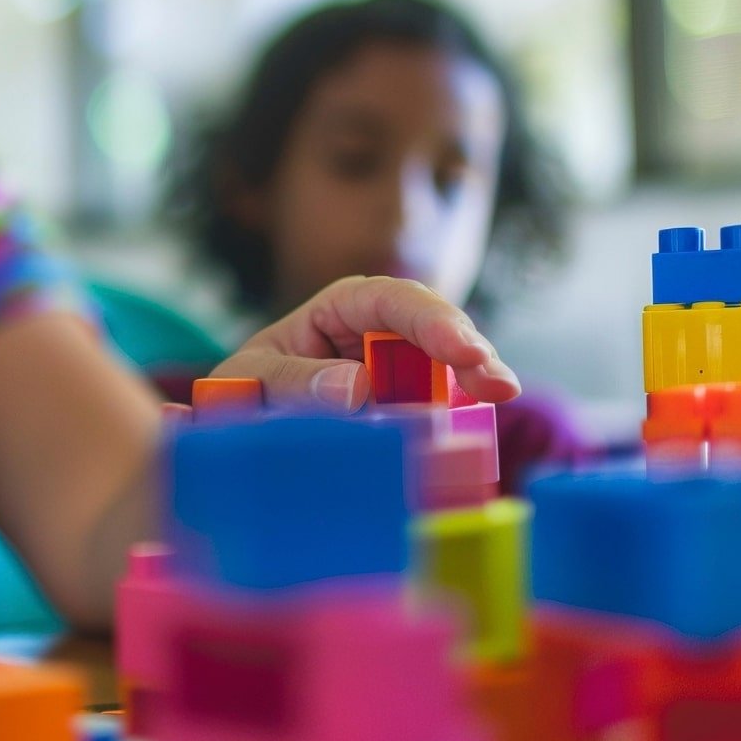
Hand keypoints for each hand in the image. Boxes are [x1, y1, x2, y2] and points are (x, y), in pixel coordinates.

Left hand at [209, 276, 520, 412]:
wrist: (242, 427)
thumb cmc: (246, 388)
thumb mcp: (251, 377)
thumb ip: (293, 379)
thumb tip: (357, 387)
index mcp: (343, 308)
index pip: (392, 300)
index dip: (429, 319)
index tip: (460, 350)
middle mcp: (381, 333)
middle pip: (435, 330)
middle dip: (470, 351)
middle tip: (498, 385)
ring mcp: (401, 372)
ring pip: (448, 370)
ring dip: (475, 385)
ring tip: (497, 397)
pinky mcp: (410, 410)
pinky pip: (440, 412)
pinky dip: (459, 424)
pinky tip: (475, 439)